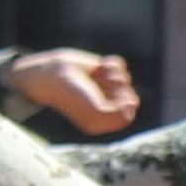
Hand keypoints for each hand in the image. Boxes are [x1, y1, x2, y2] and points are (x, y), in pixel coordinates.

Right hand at [2, 47, 141, 135]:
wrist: (52, 72)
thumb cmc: (71, 95)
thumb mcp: (95, 112)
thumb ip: (119, 116)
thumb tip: (133, 103)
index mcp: (104, 120)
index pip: (128, 113)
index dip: (122, 105)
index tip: (105, 100)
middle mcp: (107, 104)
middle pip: (130, 95)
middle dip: (116, 89)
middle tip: (95, 88)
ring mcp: (106, 86)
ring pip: (125, 78)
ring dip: (110, 76)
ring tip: (93, 78)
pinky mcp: (103, 69)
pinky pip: (119, 64)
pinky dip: (109, 64)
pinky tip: (97, 68)